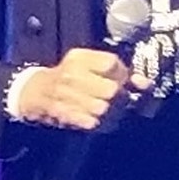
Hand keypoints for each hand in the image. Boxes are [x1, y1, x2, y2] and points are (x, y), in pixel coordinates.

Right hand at [17, 48, 139, 131]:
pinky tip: (91, 118)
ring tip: (101, 109)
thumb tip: (144, 82)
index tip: (120, 80)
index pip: (111, 63)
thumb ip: (117, 71)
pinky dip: (93, 121)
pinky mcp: (59, 111)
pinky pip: (88, 121)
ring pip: (101, 107)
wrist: (34, 91)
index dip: (121, 75)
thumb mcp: (88, 66)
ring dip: (106, 112)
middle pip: (110, 88)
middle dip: (116, 97)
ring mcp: (64, 93)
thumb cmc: (68, 78)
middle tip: (112, 98)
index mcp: (79, 58)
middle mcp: (71, 72)